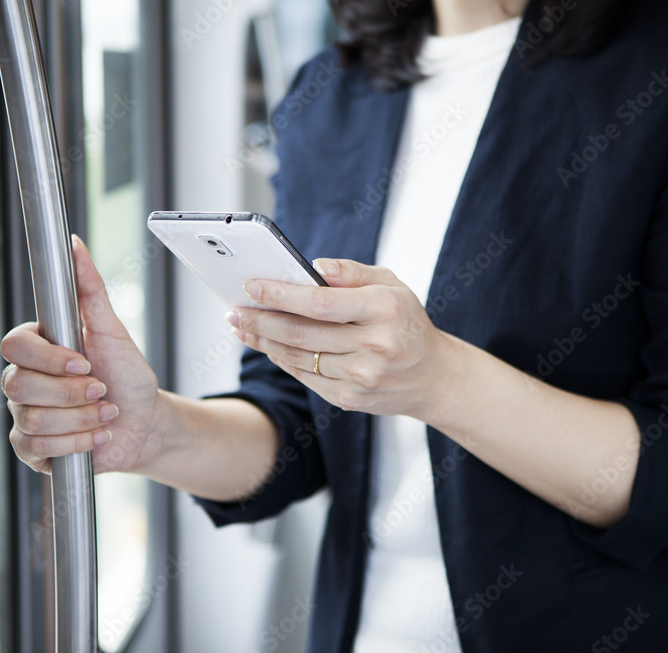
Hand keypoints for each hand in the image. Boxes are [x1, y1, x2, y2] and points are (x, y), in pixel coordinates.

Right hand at [0, 235, 164, 474]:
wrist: (145, 423)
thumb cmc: (128, 376)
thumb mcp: (113, 331)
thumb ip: (90, 290)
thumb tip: (76, 246)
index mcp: (38, 348)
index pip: (15, 346)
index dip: (49, 359)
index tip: (84, 363)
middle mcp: (25, 380)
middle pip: (20, 387)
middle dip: (73, 393)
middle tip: (102, 390)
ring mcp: (25, 415)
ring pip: (33, 419)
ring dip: (82, 418)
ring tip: (105, 412)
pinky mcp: (32, 448)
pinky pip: (37, 449)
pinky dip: (78, 442)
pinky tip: (97, 434)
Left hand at [227, 258, 452, 418]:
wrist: (433, 377)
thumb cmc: (407, 322)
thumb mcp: (392, 285)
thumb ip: (353, 273)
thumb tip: (314, 267)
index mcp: (384, 309)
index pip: (320, 302)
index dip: (281, 295)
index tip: (252, 286)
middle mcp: (374, 345)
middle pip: (301, 333)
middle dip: (260, 320)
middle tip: (234, 310)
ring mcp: (361, 376)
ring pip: (298, 357)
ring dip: (264, 341)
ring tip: (242, 326)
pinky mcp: (349, 399)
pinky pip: (305, 376)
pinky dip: (282, 359)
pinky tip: (267, 345)